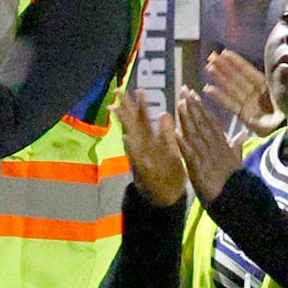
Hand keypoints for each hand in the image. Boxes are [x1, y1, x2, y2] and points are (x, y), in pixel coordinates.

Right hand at [120, 85, 188, 206]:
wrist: (168, 198)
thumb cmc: (168, 172)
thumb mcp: (171, 150)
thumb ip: (166, 132)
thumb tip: (164, 113)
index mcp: (153, 142)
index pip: (146, 120)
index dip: (141, 104)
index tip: (138, 89)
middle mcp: (145, 147)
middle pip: (135, 124)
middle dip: (127, 108)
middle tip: (118, 91)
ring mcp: (143, 158)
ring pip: (132, 138)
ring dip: (125, 124)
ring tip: (117, 109)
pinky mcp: (145, 171)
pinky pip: (137, 157)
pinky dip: (131, 148)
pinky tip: (126, 137)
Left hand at [173, 90, 243, 198]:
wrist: (239, 202)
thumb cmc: (237, 184)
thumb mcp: (238, 162)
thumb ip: (237, 146)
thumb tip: (242, 133)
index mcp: (223, 146)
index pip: (210, 123)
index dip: (201, 108)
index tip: (193, 95)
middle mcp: (215, 149)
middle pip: (203, 124)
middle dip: (193, 107)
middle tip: (184, 90)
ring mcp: (208, 159)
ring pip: (197, 136)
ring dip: (188, 120)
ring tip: (180, 104)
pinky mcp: (201, 171)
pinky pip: (190, 156)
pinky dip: (183, 144)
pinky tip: (175, 133)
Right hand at [202, 47, 283, 137]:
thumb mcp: (283, 90)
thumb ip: (277, 78)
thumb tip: (279, 61)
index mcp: (266, 87)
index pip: (248, 71)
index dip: (236, 62)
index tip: (224, 52)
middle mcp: (256, 94)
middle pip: (237, 78)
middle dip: (224, 67)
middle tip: (211, 56)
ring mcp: (250, 105)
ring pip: (231, 88)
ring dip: (219, 78)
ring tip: (208, 67)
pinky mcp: (245, 117)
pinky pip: (230, 105)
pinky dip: (220, 97)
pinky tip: (209, 89)